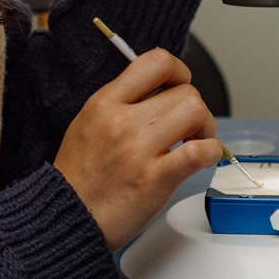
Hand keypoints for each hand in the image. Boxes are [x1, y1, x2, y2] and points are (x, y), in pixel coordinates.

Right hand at [53, 48, 220, 252]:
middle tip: (188, 128)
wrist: (68, 217)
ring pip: (197, 112)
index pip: (156, 61)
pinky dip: (210, 153)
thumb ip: (120, 102)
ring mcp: (139, 149)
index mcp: (104, 102)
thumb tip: (159, 88)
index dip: (178, 71)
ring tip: (193, 142)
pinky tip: (200, 160)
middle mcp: (122, 121)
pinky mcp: (156, 179)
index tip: (178, 88)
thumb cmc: (79, 176)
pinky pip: (200, 151)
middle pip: (185, 90)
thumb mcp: (88, 122)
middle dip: (195, 108)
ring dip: (206, 128)